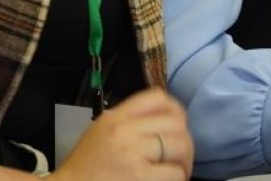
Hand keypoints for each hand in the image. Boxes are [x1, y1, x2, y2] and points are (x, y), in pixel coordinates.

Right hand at [53, 88, 193, 180]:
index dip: (176, 112)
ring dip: (184, 164)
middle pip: (176, 123)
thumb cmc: (85, 169)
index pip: (158, 98)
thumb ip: (130, 123)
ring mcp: (132, 154)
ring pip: (180, 147)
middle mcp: (124, 130)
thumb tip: (169, 122)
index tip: (177, 129)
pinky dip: (177, 180)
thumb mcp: (101, 132)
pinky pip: (174, 173)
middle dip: (185, 143)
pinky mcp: (139, 178)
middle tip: (179, 160)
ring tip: (176, 174)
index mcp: (116, 117)